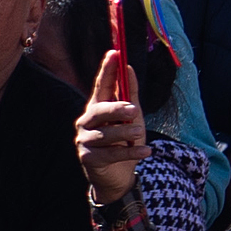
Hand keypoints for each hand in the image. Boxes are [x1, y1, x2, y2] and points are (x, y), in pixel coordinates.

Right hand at [74, 50, 149, 206]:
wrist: (118, 177)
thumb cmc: (125, 143)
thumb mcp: (132, 119)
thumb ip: (130, 95)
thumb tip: (129, 68)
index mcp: (96, 108)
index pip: (101, 86)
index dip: (107, 70)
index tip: (114, 53)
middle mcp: (86, 122)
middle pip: (99, 110)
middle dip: (116, 109)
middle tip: (134, 110)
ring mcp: (85, 140)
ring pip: (105, 133)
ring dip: (125, 133)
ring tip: (139, 134)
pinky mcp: (88, 158)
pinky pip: (111, 153)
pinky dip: (130, 152)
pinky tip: (145, 151)